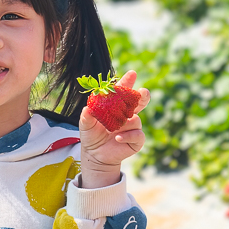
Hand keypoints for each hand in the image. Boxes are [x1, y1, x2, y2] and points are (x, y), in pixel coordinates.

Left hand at [79, 70, 149, 188]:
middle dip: (143, 95)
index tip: (132, 73)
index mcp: (116, 107)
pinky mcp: (136, 140)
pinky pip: (138, 135)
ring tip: (113, 130)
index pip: (122, 92)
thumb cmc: (91, 136)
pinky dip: (128, 136)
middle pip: (139, 102)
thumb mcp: (85, 125)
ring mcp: (133, 127)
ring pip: (136, 120)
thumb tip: (87, 108)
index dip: (127, 82)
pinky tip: (118, 138)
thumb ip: (86, 116)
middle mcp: (127, 115)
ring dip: (126, 123)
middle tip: (142, 91)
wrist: (95, 155)